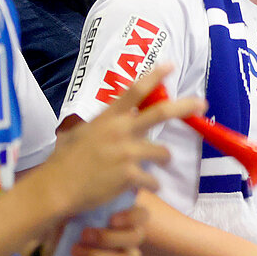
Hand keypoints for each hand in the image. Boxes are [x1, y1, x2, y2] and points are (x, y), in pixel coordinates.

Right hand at [31, 65, 195, 220]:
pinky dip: (151, 184)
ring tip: (158, 165)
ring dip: (163, 159)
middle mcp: (121, 131)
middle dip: (185, 106)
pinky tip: (143, 187)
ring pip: (163, 152)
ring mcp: (127, 152)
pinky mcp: (130, 175)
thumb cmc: (63, 163)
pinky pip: (153, 180)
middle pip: (161, 112)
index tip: (170, 65)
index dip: (154, 76)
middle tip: (201, 104)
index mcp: (108, 118)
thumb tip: (112, 122)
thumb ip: (100, 126)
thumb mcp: (79, 134)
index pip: (134, 91)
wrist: (55, 190)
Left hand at [44, 203, 149, 255]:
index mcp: (124, 218)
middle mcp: (130, 237)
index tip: (111, 219)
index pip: (142, 215)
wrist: (55, 251)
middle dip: (109, 237)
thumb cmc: (70, 225)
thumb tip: (91, 184)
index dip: (131, 218)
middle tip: (83, 234)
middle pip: (135, 237)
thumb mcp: (77, 209)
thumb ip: (88, 200)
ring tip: (75, 250)